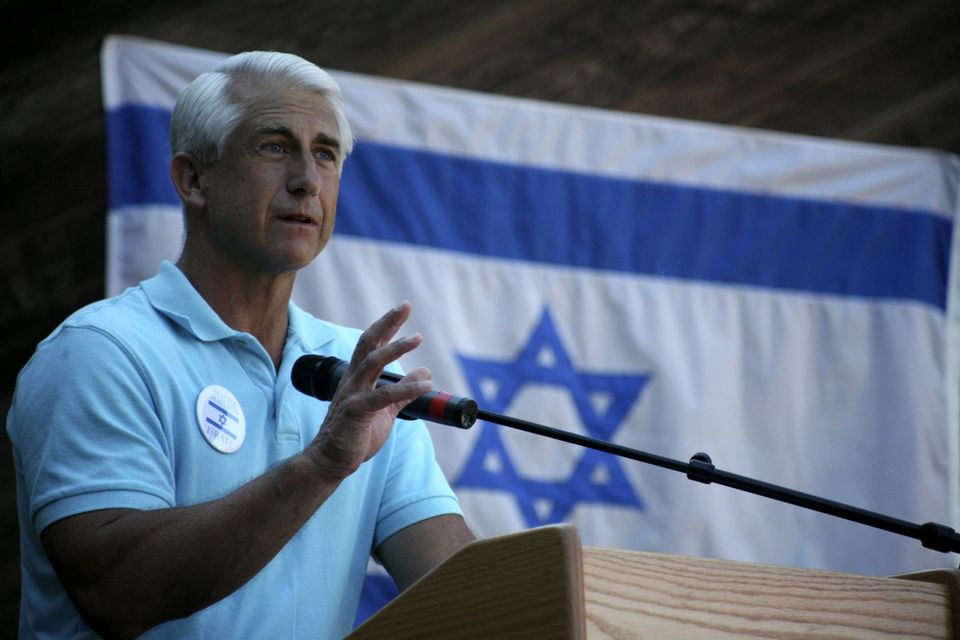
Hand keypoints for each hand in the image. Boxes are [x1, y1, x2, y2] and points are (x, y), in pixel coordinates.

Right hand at [306, 301, 431, 480]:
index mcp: (358, 378)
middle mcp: (353, 381)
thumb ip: (403, 392)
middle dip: (387, 323)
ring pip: (372, 363)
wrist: (332, 461)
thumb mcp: (386, 410)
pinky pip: (382, 396)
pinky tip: (425, 385)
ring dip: (395, 348)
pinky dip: (406, 389)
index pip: (372, 344)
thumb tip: (424, 372)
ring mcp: (352, 395)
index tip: (403, 308)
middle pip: (368, 344)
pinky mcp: (356, 412)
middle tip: (405, 306)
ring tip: (417, 338)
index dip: (387, 325)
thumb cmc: (355, 434)